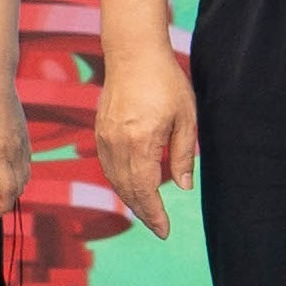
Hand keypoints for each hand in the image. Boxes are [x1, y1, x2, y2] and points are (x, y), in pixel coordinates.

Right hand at [97, 41, 198, 233]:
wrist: (133, 54)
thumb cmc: (165, 82)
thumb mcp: (186, 118)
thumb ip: (184, 155)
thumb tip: (183, 187)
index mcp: (140, 142)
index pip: (145, 190)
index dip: (154, 214)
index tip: (165, 231)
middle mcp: (117, 144)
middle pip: (127, 190)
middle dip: (143, 212)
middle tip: (159, 228)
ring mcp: (104, 138)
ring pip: (115, 180)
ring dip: (131, 199)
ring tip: (149, 212)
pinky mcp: (100, 131)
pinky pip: (108, 166)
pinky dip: (120, 182)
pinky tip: (133, 187)